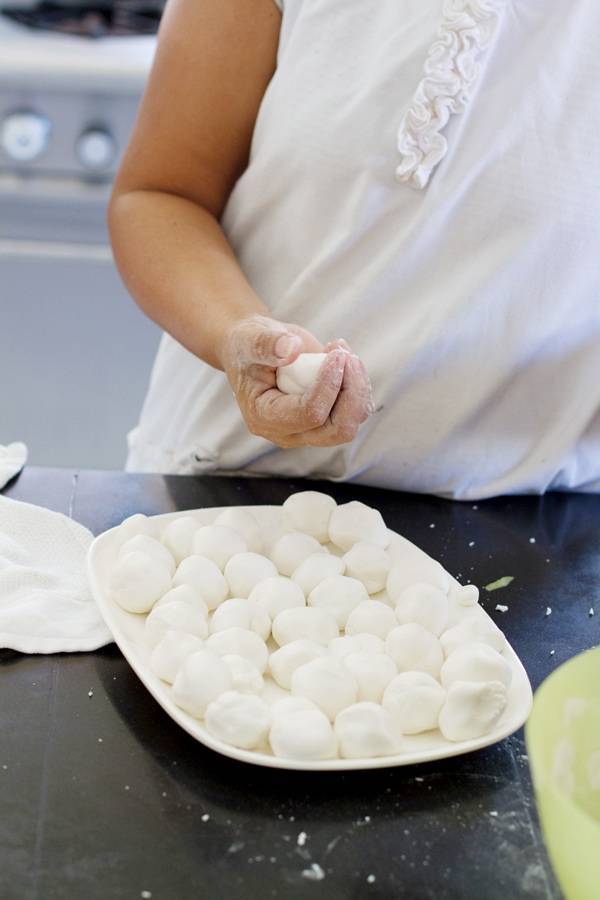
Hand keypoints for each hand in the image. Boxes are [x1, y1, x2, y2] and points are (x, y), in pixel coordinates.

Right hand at [219, 315, 372, 447]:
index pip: (310, 414)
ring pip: (353, 419)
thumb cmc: (248, 345)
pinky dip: (358, 382)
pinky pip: (357, 410)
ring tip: (339, 349)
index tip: (335, 354)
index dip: (329, 384)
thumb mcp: (249, 340)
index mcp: (265, 418)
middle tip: (344, 354)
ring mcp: (311, 429)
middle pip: (338, 429)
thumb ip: (266, 345)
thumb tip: (292, 349)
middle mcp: (290, 431)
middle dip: (352, 391)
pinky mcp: (328, 419)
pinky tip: (342, 357)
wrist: (257, 349)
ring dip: (357, 383)